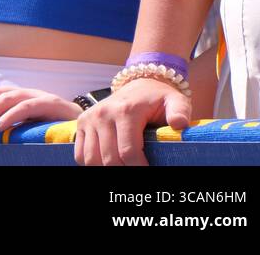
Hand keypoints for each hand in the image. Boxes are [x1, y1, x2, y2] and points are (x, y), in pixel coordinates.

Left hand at [0, 85, 81, 132]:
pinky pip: (26, 107)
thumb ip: (6, 124)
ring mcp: (36, 96)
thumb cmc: (51, 126)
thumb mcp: (24, 125)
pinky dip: (10, 116)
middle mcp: (23, 92)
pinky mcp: (49, 103)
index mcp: (14, 96)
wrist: (84, 124)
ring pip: (5, 98)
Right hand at [75, 77, 189, 165]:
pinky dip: (91, 163)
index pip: (128, 151)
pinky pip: (80, 154)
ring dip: (107, 168)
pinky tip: (107, 162)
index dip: (139, 168)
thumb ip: (180, 111)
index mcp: (126, 111)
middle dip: (125, 170)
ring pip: (92, 159)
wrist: (138, 86)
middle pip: (110, 158)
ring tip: (123, 167)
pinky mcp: (81, 123)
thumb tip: (178, 124)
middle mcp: (103, 114)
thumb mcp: (175, 100)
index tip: (149, 172)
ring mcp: (90, 119)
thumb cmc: (158, 98)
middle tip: (138, 171)